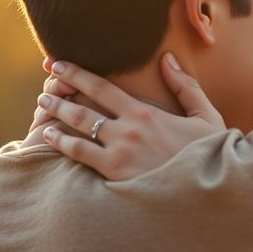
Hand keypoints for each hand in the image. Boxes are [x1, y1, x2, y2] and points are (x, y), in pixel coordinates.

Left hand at [37, 53, 225, 179]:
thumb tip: (167, 58)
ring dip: (57, 117)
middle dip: (60, 94)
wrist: (207, 192)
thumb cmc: (209, 154)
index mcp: (146, 113)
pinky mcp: (114, 176)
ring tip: (43, 109)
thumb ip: (185, 86)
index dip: (76, 74)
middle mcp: (128, 130)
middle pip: (83, 106)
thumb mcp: (205, 116)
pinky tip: (49, 137)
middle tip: (45, 87)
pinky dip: (61, 144)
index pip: (102, 88)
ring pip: (76, 130)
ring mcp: (119, 154)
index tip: (58, 65)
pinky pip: (79, 156)